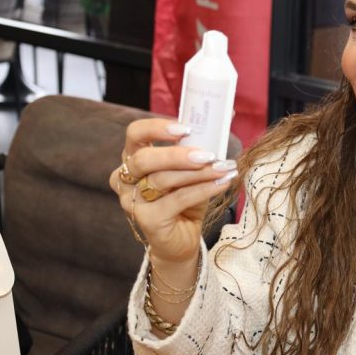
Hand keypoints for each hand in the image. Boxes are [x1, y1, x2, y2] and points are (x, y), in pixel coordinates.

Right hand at [109, 118, 237, 263]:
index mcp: (133, 159)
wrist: (180, 241)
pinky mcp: (147, 220)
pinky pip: (177, 200)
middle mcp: (126, 179)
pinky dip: (203, 190)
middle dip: (177, 154)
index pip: (135, 134)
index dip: (156, 128)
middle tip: (206, 154)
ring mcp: (133, 201)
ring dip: (197, 173)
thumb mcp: (190, 170)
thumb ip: (200, 146)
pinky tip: (222, 183)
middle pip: (143, 159)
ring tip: (224, 167)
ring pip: (162, 180)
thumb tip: (229, 113)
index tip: (185, 128)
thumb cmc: (184, 200)